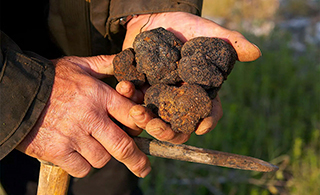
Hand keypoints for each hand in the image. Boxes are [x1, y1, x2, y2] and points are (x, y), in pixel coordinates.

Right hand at [16, 56, 150, 177]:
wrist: (15, 91)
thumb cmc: (50, 77)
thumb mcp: (79, 65)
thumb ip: (105, 64)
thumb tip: (126, 58)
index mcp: (100, 96)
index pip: (133, 116)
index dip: (143, 127)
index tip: (147, 137)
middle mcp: (90, 117)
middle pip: (123, 146)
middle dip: (137, 161)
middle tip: (143, 169)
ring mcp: (73, 136)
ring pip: (102, 159)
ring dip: (101, 156)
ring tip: (91, 145)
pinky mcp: (57, 151)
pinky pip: (81, 168)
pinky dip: (82, 165)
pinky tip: (76, 154)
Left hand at [117, 12, 260, 142]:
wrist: (155, 16)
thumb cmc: (185, 25)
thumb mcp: (207, 31)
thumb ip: (230, 42)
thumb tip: (257, 53)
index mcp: (198, 90)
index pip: (207, 112)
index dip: (207, 122)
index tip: (202, 127)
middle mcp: (178, 98)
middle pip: (176, 125)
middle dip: (167, 130)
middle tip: (158, 126)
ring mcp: (157, 95)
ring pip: (152, 117)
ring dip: (144, 119)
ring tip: (137, 111)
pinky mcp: (138, 87)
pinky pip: (131, 98)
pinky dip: (126, 95)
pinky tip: (123, 87)